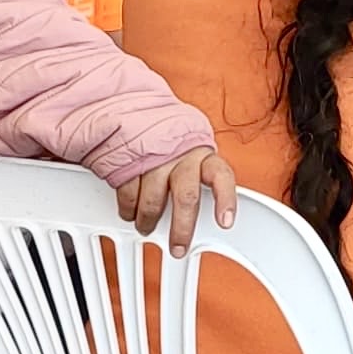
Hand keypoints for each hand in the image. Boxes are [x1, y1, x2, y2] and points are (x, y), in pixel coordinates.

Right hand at [115, 148, 237, 256]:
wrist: (133, 107)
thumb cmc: (169, 137)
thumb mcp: (192, 149)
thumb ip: (201, 174)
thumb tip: (214, 210)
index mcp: (201, 153)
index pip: (220, 175)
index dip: (225, 199)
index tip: (225, 222)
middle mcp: (180, 154)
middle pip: (186, 197)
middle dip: (182, 228)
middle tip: (178, 246)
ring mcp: (153, 157)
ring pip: (153, 200)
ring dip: (148, 220)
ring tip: (146, 226)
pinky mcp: (127, 159)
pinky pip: (128, 193)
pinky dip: (128, 208)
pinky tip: (131, 211)